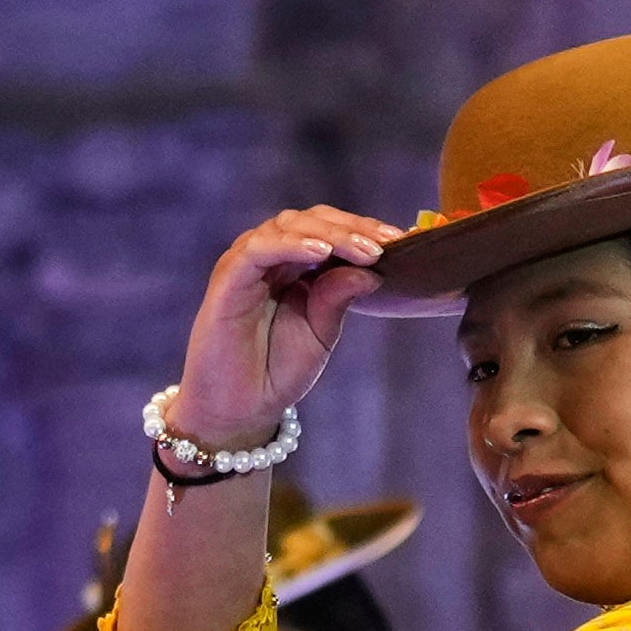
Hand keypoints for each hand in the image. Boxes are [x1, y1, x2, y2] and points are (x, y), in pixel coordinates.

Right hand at [163, 205, 398, 448]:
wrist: (240, 409)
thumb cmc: (277, 369)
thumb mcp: (321, 332)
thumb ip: (339, 297)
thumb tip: (372, 271)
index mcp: (294, 264)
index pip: (330, 231)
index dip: (364, 230)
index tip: (402, 240)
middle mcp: (271, 255)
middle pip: (312, 221)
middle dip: (353, 228)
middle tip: (387, 243)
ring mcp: (248, 263)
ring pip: (288, 227)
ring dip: (330, 234)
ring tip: (363, 250)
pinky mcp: (228, 277)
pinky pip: (259, 250)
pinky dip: (291, 246)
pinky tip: (322, 253)